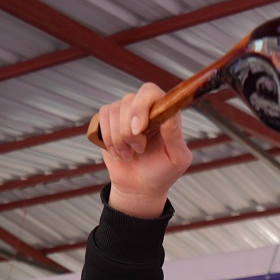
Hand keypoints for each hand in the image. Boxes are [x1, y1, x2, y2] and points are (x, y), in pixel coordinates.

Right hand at [95, 83, 192, 217]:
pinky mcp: (108, 121)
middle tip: (139, 150)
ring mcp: (125, 113)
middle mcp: (144, 108)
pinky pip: (101, 118)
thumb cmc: (162, 172)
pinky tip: (118, 152)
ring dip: (120, 139)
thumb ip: (175, 134)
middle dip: (129, 131)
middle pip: (129, 101)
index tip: (139, 130)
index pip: (150, 91)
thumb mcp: (177, 158)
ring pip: (113, 111)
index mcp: (163, 112)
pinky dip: (108, 139)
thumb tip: (169, 114)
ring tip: (130, 154)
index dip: (141, 107)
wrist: (140, 187)